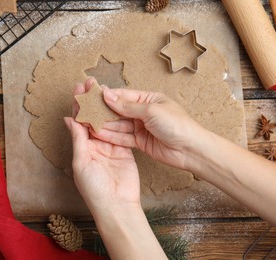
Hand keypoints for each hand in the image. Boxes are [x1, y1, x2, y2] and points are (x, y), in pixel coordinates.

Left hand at [64, 79, 140, 215]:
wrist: (117, 204)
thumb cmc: (94, 188)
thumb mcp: (81, 162)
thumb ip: (78, 139)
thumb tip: (69, 118)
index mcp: (81, 147)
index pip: (78, 121)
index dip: (78, 104)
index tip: (79, 88)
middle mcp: (94, 144)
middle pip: (92, 117)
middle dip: (91, 100)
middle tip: (91, 82)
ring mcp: (110, 146)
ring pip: (107, 121)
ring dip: (105, 105)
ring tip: (105, 88)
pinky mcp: (124, 149)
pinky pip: (121, 130)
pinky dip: (119, 118)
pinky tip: (118, 105)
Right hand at [92, 88, 208, 172]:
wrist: (190, 149)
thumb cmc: (177, 124)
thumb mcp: (151, 111)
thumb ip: (127, 106)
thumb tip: (108, 95)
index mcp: (149, 99)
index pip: (124, 96)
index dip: (108, 96)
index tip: (91, 95)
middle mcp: (144, 112)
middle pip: (119, 110)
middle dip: (103, 111)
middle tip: (85, 110)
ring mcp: (142, 128)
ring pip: (119, 125)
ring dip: (104, 124)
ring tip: (87, 122)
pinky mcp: (140, 142)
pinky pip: (123, 138)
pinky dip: (111, 136)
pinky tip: (98, 134)